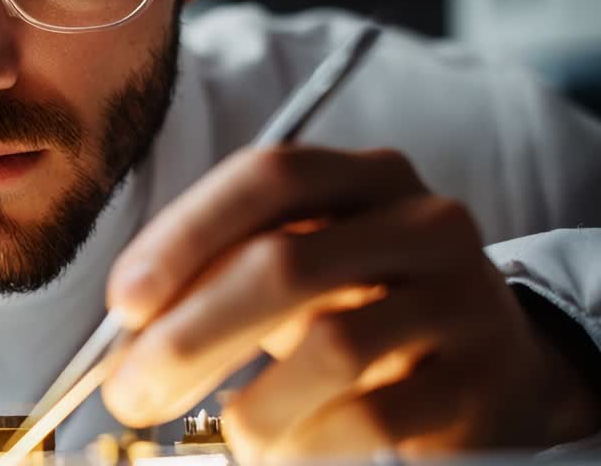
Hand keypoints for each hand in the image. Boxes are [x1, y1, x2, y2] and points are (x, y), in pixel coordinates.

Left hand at [103, 146, 600, 462]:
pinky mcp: (482, 381)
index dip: (183, 237)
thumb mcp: (300, 268)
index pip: (267, 178)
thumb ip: (221, 276)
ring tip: (233, 434)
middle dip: (189, 336)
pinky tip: (286, 449)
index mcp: (365, 177)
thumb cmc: (364, 309)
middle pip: (284, 262)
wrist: (490, 366)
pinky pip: (374, 417)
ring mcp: (462, 299)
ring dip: (252, 405)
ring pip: (330, 345)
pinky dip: (309, 442)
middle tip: (131, 393)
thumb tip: (128, 334)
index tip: (125, 304)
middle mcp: (422, 222)